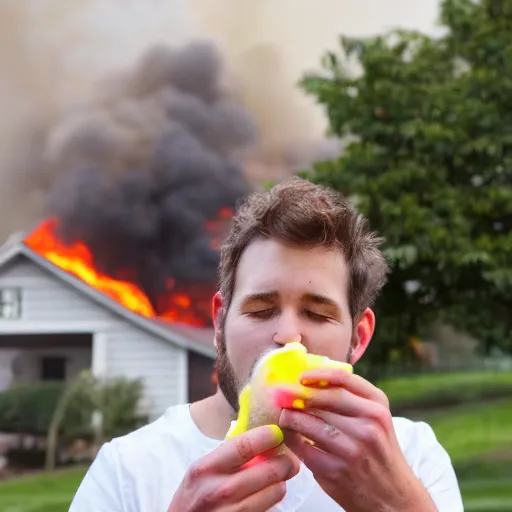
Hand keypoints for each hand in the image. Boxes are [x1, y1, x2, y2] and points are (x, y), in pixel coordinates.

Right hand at [168, 424, 299, 511]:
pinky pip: (270, 509)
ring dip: (280, 484)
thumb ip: (229, 455)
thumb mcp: (203, 470)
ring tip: (275, 480)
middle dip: (285, 462)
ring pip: (276, 492)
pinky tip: (265, 496)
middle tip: (289, 460)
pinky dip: (272, 501)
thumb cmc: (195, 495)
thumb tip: (263, 439)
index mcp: (207, 468)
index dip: (266, 436)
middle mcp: (219, 491)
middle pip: (269, 470)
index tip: (277, 433)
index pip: (244, 446)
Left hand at [278, 369, 436, 511]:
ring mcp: (352, 449)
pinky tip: (291, 436)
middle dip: (297, 395)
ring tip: (285, 415)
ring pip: (308, 422)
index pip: (342, 378)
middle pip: (321, 398)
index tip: (301, 377)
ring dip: (290, 417)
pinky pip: (303, 448)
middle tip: (284, 395)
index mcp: (377, 406)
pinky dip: (292, 440)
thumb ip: (351, 399)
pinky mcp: (336, 470)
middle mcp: (368, 425)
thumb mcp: (376, 419)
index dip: (317, 374)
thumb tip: (311, 380)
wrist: (393, 498)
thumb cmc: (378, 452)